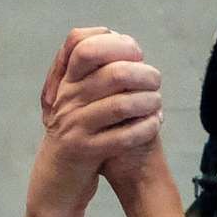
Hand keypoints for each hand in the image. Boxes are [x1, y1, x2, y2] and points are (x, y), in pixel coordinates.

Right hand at [27, 28, 161, 215]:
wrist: (59, 177)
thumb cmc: (78, 130)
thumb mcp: (78, 96)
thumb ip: (95, 70)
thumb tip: (122, 39)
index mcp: (67, 81)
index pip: (83, 44)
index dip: (116, 43)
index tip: (136, 53)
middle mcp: (68, 98)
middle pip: (113, 73)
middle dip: (144, 74)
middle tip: (155, 81)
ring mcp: (75, 125)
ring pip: (121, 105)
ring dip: (148, 102)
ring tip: (157, 104)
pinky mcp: (85, 151)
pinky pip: (123, 136)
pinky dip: (145, 128)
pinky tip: (155, 124)